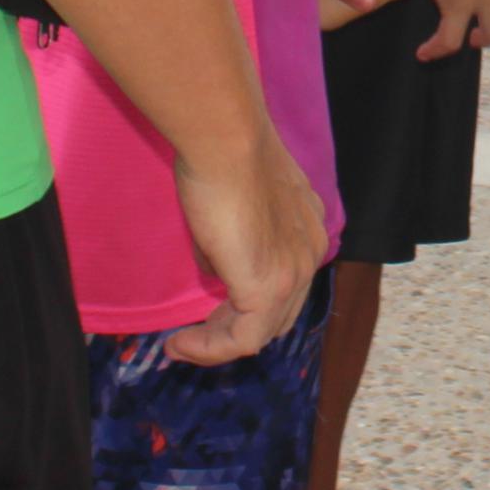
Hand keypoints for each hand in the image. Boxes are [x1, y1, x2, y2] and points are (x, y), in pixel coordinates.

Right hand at [163, 126, 328, 362]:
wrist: (227, 141)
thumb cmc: (223, 155)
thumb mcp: (236, 203)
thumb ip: (232, 242)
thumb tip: (217, 269)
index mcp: (307, 228)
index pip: (286, 281)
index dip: (248, 301)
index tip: (209, 306)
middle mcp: (310, 253)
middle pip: (278, 312)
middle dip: (234, 326)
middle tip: (195, 332)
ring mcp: (294, 273)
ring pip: (262, 330)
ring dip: (218, 342)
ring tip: (182, 343)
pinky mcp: (266, 288)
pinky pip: (242, 339)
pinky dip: (210, 349)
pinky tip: (179, 344)